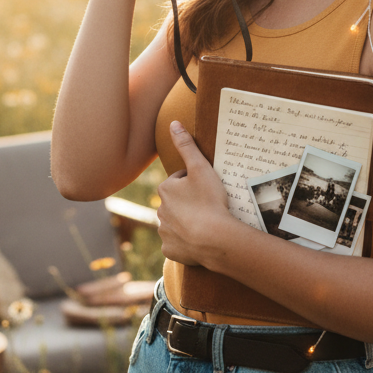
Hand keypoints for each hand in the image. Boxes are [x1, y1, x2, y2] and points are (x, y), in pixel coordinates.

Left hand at [156, 121, 230, 266]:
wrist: (213, 238)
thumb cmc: (209, 201)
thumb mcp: (201, 168)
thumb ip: (186, 145)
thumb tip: (173, 123)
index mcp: (165, 189)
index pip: (179, 181)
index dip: (194, 182)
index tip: (206, 189)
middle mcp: (159, 210)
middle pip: (176, 202)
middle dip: (188, 202)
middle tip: (208, 205)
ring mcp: (164, 232)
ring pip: (175, 222)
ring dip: (187, 221)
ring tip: (205, 223)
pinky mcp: (169, 250)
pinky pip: (176, 243)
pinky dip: (185, 242)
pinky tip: (198, 240)